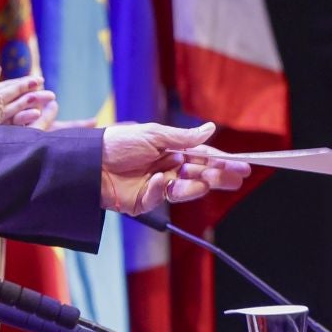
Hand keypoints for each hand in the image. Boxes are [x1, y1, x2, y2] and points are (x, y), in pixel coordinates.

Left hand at [99, 122, 251, 214]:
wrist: (88, 163)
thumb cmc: (118, 143)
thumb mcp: (153, 135)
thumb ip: (184, 138)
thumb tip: (211, 129)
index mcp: (172, 151)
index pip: (204, 157)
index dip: (223, 162)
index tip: (243, 166)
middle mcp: (169, 169)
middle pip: (201, 176)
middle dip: (219, 176)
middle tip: (236, 177)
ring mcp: (158, 187)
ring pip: (187, 191)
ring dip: (197, 185)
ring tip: (206, 178)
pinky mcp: (144, 203)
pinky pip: (161, 199)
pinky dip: (161, 190)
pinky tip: (157, 180)